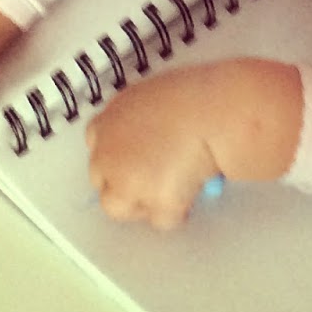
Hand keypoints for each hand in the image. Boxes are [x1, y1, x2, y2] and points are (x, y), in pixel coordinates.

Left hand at [84, 66, 221, 229]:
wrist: (215, 111)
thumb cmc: (196, 92)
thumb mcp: (156, 95)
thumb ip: (143, 117)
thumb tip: (154, 135)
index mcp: (109, 119)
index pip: (96, 143)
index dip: (117, 153)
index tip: (135, 157)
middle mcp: (108, 153)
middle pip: (102, 180)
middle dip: (124, 184)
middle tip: (155, 180)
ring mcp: (127, 181)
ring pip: (121, 208)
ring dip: (143, 204)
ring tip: (174, 192)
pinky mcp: (154, 201)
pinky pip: (163, 219)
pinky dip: (178, 211)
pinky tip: (194, 194)